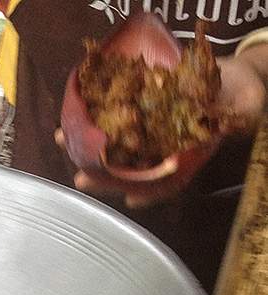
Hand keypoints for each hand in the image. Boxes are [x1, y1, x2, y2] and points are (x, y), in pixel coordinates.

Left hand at [56, 50, 267, 208]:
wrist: (234, 78)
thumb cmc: (244, 97)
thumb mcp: (247, 107)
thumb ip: (237, 119)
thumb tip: (229, 126)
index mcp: (187, 155)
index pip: (167, 180)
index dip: (150, 192)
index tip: (130, 200)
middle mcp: (163, 147)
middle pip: (130, 168)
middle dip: (104, 175)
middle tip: (80, 179)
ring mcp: (149, 131)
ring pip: (115, 145)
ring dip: (88, 144)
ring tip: (63, 139)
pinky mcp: (139, 110)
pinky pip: (113, 119)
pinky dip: (93, 118)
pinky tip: (72, 116)